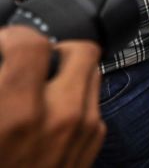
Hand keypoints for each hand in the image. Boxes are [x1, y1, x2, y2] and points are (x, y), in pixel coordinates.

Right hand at [0, 26, 104, 167]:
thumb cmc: (2, 158)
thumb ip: (2, 85)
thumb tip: (6, 58)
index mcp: (19, 113)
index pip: (31, 44)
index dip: (12, 37)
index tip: (3, 45)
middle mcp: (61, 118)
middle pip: (79, 50)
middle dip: (52, 50)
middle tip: (25, 62)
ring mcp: (84, 131)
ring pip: (92, 73)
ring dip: (66, 72)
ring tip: (35, 85)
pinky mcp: (93, 143)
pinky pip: (92, 102)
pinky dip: (73, 97)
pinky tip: (47, 111)